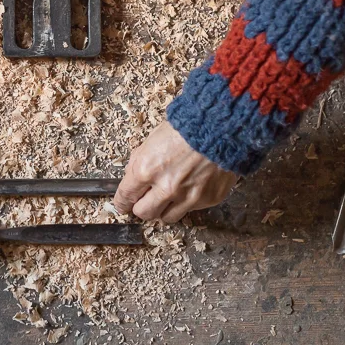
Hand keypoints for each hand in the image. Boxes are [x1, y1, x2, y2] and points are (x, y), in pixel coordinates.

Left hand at [113, 121, 238, 222]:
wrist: (222, 126)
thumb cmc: (188, 127)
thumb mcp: (153, 138)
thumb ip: (140, 160)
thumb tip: (132, 177)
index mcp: (146, 169)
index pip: (125, 197)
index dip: (122, 202)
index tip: (122, 204)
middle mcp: (165, 188)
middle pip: (144, 214)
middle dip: (142, 207)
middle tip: (145, 201)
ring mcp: (188, 197)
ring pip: (167, 218)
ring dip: (164, 209)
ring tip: (168, 196)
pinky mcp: (207, 200)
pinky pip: (191, 209)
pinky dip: (187, 202)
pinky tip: (191, 186)